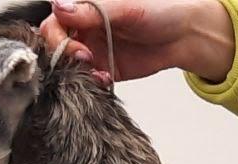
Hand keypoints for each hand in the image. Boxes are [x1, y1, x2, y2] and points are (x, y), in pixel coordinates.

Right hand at [42, 0, 235, 85]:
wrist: (183, 35)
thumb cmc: (159, 11)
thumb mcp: (125, 7)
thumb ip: (91, 10)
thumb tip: (59, 7)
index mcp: (84, 8)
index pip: (54, 22)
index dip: (58, 36)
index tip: (77, 47)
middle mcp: (84, 29)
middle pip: (55, 45)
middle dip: (65, 56)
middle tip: (86, 60)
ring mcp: (92, 50)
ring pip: (68, 65)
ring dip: (77, 72)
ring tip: (97, 73)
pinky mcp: (104, 69)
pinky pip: (88, 79)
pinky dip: (91, 82)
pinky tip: (104, 80)